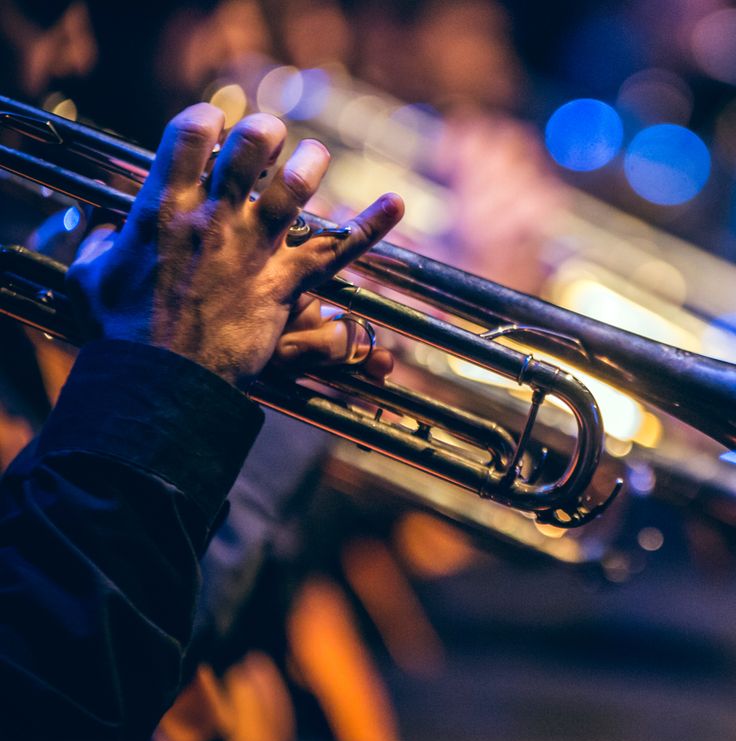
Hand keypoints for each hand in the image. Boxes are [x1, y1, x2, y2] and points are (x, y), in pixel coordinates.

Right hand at [67, 104, 403, 386]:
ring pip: (295, 187)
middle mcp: (214, 217)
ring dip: (310, 163)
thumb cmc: (124, 331)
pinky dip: (370, 226)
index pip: (188, 134)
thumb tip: (101, 238)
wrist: (163, 379)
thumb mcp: (93, 279)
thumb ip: (100, 248)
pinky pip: (335, 249)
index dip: (206, 119)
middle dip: (264, 132)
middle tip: (269, 138)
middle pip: (250, 147)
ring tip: (313, 157)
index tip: (214, 122)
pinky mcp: (285, 282)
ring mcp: (254, 248)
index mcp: (164, 207)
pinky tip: (396, 202)